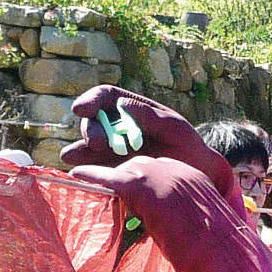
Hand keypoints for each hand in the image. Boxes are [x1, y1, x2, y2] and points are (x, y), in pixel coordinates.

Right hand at [61, 87, 237, 203]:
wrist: (194, 174)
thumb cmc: (186, 144)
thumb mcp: (173, 126)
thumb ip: (149, 116)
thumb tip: (122, 104)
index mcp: (130, 109)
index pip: (104, 97)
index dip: (90, 100)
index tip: (80, 109)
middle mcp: (115, 127)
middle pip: (92, 122)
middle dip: (90, 130)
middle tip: (98, 143)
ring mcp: (111, 150)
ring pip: (86, 146)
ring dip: (81, 151)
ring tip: (77, 159)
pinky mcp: (110, 172)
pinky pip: (92, 170)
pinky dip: (82, 170)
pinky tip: (76, 173)